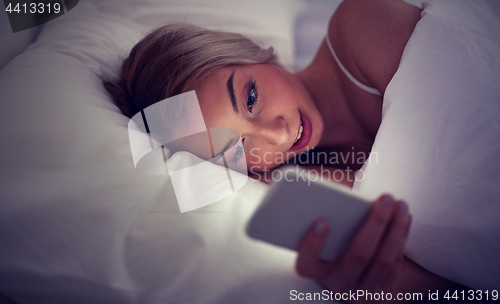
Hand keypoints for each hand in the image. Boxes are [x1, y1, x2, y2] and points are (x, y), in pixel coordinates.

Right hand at [296, 195, 411, 302]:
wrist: (350, 284)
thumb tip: (337, 193)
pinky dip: (402, 237)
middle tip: (386, 197)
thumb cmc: (328, 248)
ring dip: (396, 229)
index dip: (312, 244)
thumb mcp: (320, 242)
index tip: (322, 221)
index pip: (307, 263)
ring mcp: (362, 293)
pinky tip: (405, 217)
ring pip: (384, 261)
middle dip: (376, 224)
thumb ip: (324, 221)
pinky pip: (396, 264)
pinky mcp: (384, 294)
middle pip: (358, 256)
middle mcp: (337, 285)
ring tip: (401, 204)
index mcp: (314, 272)